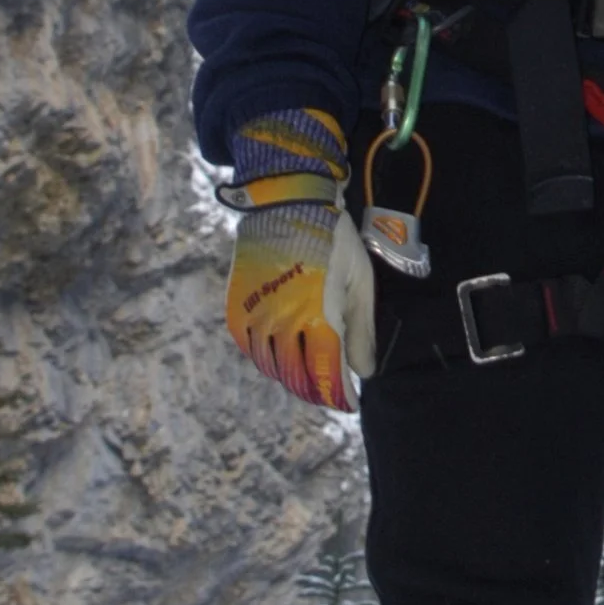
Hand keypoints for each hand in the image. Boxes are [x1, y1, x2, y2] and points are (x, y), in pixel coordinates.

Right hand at [223, 109, 373, 406]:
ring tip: (307, 380)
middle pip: (297, 377)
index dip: (339, 395)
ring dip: (290, 379)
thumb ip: (361, 330)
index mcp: (317, 318)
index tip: (349, 403)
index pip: (327, 374)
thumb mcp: (360, 282)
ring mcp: (257, 314)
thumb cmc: (335, 240)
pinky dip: (264, 359)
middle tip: (331, 395)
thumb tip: (364, 373)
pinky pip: (248, 345)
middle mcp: (283, 322)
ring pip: (271, 365)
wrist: (290, 201)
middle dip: (317, 392)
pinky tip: (279, 358)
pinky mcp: (239, 304)